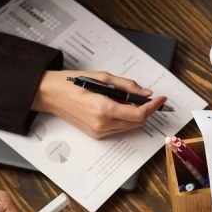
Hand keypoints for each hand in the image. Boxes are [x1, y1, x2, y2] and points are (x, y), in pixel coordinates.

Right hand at [33, 70, 167, 138]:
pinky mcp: (97, 135)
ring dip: (136, 115)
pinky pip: (119, 128)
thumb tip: (146, 93)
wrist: (50, 95)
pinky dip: (125, 118)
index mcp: (104, 109)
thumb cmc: (72, 82)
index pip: (139, 114)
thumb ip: (127, 86)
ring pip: (130, 126)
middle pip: (137, 122)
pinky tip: (119, 107)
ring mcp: (99, 132)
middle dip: (147, 110)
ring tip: (130, 100)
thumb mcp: (102, 77)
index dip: (154, 107)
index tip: (161, 99)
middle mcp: (102, 124)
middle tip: (150, 98)